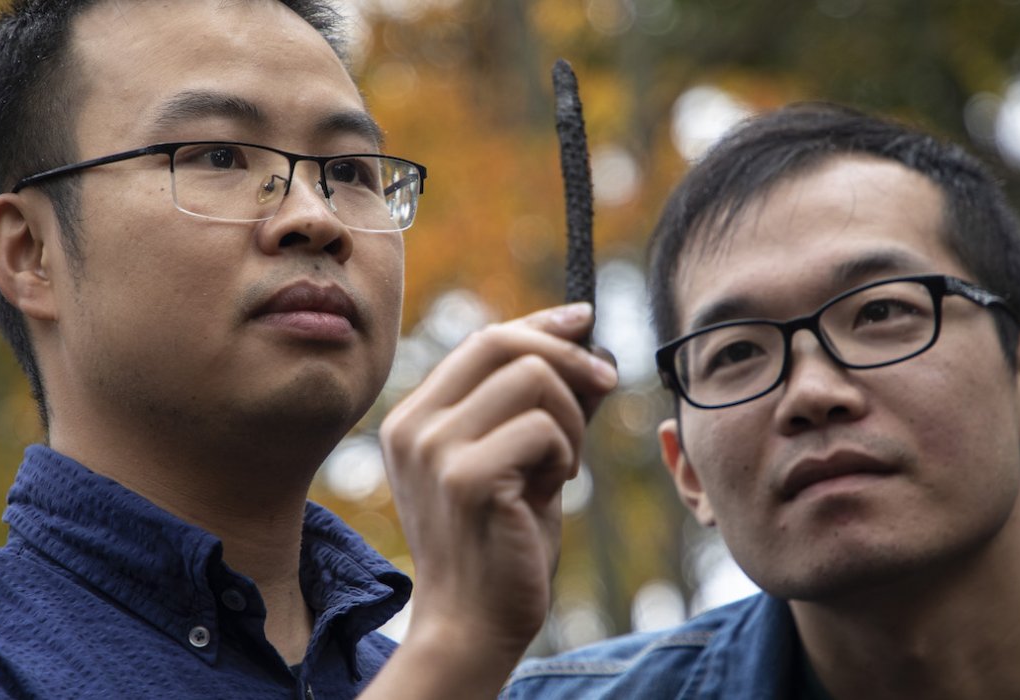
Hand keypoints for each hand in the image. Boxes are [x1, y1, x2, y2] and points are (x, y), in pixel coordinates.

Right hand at [370, 302, 616, 694]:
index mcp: (414, 417)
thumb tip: (588, 343)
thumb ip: (537, 405)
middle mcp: (414, 426)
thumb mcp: (516, 460)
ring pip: (532, 378)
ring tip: (562, 467)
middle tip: (605, 386)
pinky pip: (544, 428)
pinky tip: (552, 490)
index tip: (584, 322)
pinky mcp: (468, 478)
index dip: (541, 324)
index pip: (482, 340)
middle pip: (502, 342)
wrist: (473, 624)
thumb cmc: (500, 543)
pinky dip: (566, 454)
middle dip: (568, 358)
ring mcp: (435, 451)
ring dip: (570, 420)